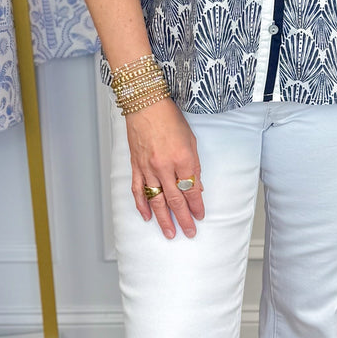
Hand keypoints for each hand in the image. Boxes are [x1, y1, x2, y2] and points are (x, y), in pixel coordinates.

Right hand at [126, 98, 204, 238]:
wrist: (145, 104)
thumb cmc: (170, 118)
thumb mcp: (191, 140)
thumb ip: (194, 166)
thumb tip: (196, 187)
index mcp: (182, 158)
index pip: (192, 190)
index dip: (197, 206)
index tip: (200, 216)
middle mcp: (164, 166)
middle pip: (176, 200)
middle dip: (184, 219)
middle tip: (189, 232)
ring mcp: (148, 168)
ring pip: (157, 200)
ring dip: (164, 219)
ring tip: (170, 233)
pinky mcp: (136, 166)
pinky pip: (139, 190)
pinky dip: (142, 205)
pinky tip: (147, 217)